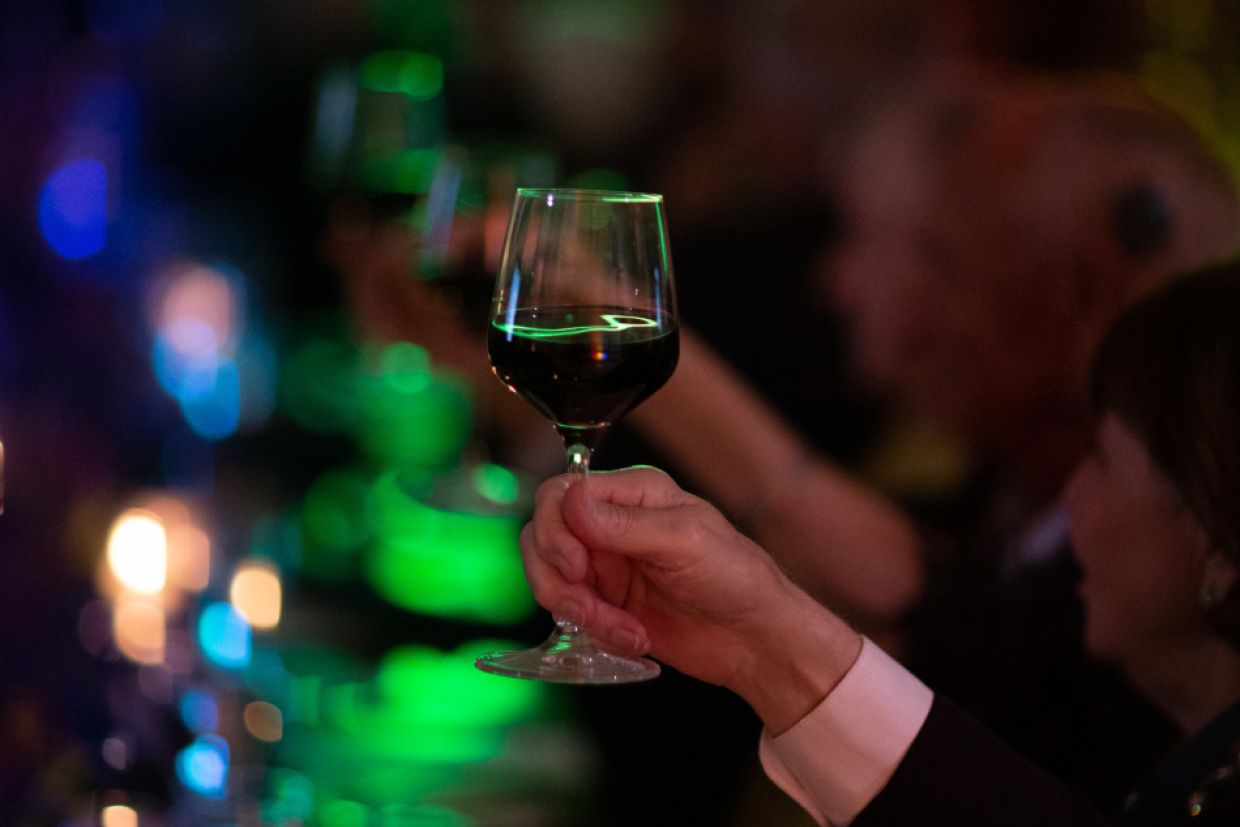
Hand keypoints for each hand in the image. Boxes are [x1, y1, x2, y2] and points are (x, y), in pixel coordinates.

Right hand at [521, 467, 861, 728]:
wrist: (756, 639)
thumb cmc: (736, 577)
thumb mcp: (684, 541)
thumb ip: (625, 524)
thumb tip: (571, 500)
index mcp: (632, 493)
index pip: (560, 494)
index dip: (554, 530)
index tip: (576, 566)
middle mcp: (611, 524)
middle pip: (542, 538)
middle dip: (558, 580)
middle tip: (588, 608)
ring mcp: (606, 565)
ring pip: (551, 581)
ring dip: (581, 613)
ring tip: (625, 632)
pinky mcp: (606, 604)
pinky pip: (571, 615)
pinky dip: (595, 633)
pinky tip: (635, 639)